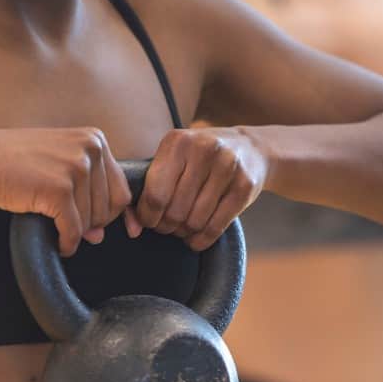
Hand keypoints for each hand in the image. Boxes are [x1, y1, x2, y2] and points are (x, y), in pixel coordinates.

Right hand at [0, 127, 130, 255]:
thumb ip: (86, 193)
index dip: (110, 214)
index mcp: (96, 140)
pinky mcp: (59, 190)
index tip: (99, 227)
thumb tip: (100, 235)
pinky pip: (73, 230)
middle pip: (110, 207)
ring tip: (57, 228)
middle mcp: (91, 150)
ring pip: (92, 221)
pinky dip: (67, 243)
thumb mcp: (60, 163)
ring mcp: (77, 168)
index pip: (121, 189)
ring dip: (76, 233)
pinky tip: (57, 242)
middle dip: (92, 224)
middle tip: (70, 226)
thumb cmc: (16, 161)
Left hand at [133, 127, 267, 250]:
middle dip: (166, 226)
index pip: (155, 193)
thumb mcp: (174, 158)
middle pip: (175, 210)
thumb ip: (148, 187)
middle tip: (167, 226)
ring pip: (195, 221)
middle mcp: (203, 150)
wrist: (249, 147)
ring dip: (184, 233)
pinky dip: (202, 240)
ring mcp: (227, 167)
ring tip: (183, 228)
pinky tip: (196, 237)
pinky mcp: (245, 185)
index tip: (149, 221)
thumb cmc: (200, 158)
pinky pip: (216, 227)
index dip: (148, 216)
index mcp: (178, 142)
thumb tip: (133, 228)